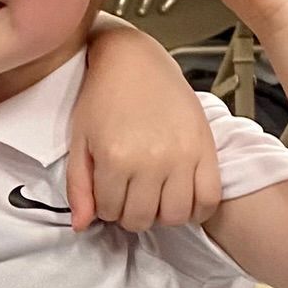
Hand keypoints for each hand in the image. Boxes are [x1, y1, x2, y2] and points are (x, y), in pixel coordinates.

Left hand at [68, 20, 220, 230]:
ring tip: (154, 198)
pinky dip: (198, 210)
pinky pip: (209, 199)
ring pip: (175, 216)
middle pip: (142, 219)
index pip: (110, 212)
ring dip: (161, 215)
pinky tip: (184, 201)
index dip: (105, 207)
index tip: (109, 192)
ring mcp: (182, 155)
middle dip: (130, 214)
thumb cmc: (103, 98)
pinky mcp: (205, 148)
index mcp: (116, 159)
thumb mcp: (80, 141)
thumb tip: (81, 226)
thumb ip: (79, 187)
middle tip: (130, 195)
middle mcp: (151, 161)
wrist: (135, 62)